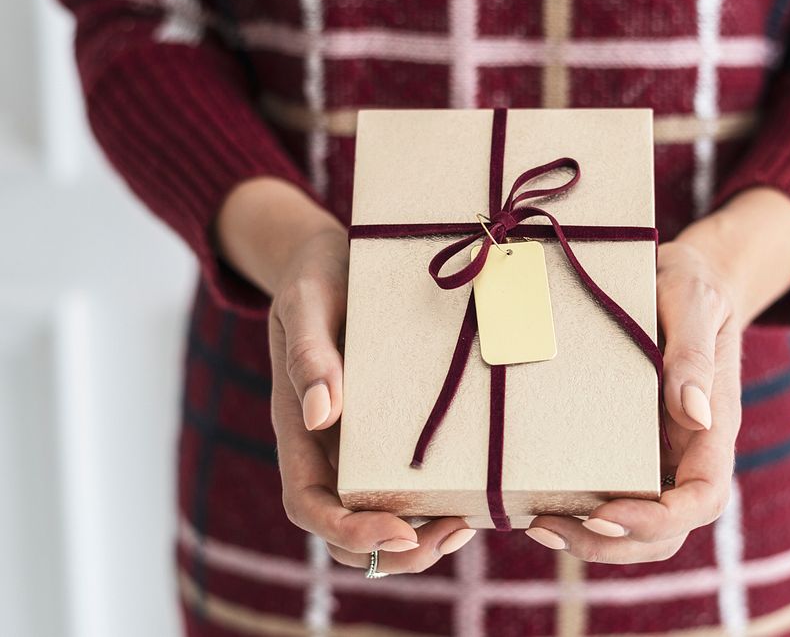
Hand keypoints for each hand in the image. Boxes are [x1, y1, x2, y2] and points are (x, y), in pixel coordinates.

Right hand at [217, 177, 477, 572]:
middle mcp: (328, 449)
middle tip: (454, 534)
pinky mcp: (392, 431)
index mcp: (299, 429)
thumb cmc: (316, 276)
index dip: (349, 531)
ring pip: (381, 520)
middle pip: (346, 532)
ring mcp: (360, 445)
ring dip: (421, 539)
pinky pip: (408, 486)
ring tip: (468, 525)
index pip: (309, 505)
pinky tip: (472, 499)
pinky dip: (436, 505)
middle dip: (395, 551)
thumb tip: (319, 415)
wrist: (334, 258)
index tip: (400, 532)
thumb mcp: (306, 302)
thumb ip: (308, 354)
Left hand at [524, 187, 789, 562]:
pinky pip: (613, 496)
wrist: (678, 277)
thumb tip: (695, 414)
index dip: (659, 518)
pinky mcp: (629, 447)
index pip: (704, 497)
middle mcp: (689, 451)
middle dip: (613, 542)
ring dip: (591, 539)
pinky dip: (580, 513)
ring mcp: (660, 454)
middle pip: (667, 531)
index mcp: (715, 425)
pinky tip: (538, 506)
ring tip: (538, 525)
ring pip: (638, 528)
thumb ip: (694, 353)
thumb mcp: (691, 299)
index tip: (607, 512)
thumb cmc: (690, 283)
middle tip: (550, 525)